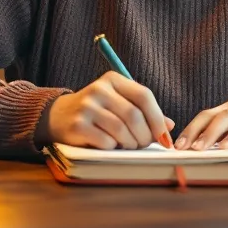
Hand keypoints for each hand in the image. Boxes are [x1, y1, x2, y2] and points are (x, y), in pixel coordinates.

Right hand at [37, 71, 173, 149]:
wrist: (57, 116)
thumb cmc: (97, 111)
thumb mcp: (119, 104)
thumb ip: (144, 112)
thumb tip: (170, 126)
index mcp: (113, 79)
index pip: (144, 95)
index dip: (158, 118)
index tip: (165, 137)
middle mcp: (99, 89)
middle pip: (134, 115)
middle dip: (145, 135)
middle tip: (144, 144)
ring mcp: (87, 107)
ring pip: (122, 130)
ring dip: (131, 143)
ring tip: (128, 145)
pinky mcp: (78, 125)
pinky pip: (106, 141)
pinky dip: (114, 147)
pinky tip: (110, 145)